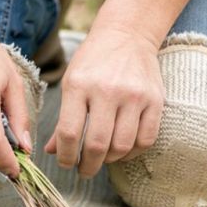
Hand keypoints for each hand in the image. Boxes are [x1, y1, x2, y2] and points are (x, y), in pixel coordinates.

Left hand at [44, 25, 163, 176]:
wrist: (127, 35)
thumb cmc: (93, 61)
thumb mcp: (71, 82)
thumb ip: (63, 119)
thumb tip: (52, 152)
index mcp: (79, 85)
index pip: (69, 133)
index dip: (66, 156)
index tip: (66, 163)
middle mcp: (107, 90)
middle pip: (97, 144)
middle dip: (88, 166)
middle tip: (84, 171)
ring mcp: (134, 95)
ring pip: (122, 146)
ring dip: (110, 160)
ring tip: (102, 159)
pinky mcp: (155, 100)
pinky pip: (146, 139)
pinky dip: (133, 152)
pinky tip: (123, 150)